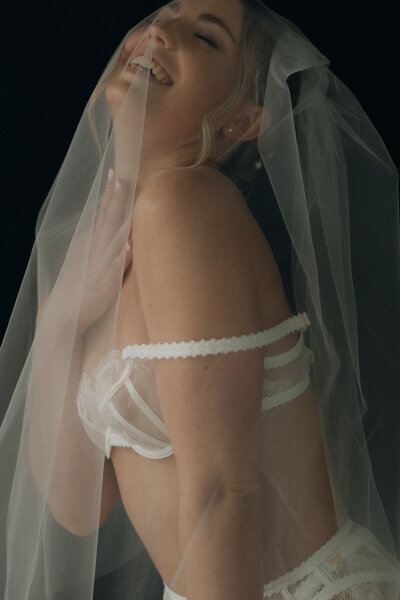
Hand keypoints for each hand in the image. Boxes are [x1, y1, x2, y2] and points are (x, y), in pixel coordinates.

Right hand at [51, 169, 132, 333]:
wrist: (63, 312)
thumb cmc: (82, 284)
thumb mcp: (93, 258)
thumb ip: (105, 243)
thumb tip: (123, 229)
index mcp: (94, 243)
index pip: (104, 214)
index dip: (110, 195)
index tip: (116, 173)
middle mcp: (96, 251)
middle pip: (108, 222)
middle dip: (115, 201)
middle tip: (121, 179)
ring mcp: (99, 267)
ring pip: (112, 243)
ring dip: (120, 226)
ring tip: (129, 210)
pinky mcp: (103, 286)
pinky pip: (113, 270)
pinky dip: (120, 259)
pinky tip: (128, 249)